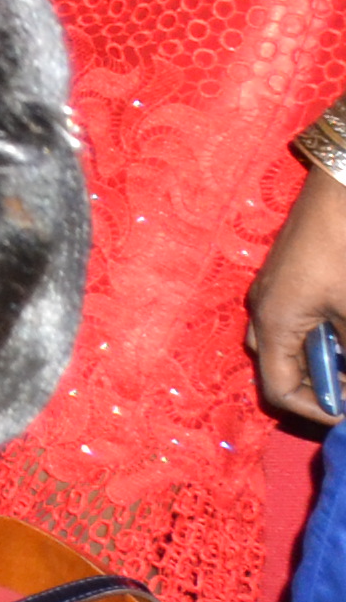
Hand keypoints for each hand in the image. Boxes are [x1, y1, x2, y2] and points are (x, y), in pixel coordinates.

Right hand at [255, 165, 345, 421]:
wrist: (339, 189)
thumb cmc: (344, 251)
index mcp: (275, 322)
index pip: (279, 390)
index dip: (316, 411)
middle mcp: (263, 311)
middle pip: (278, 370)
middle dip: (319, 387)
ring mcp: (271, 292)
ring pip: (288, 346)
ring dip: (322, 361)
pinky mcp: (286, 279)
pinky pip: (294, 322)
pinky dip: (322, 337)